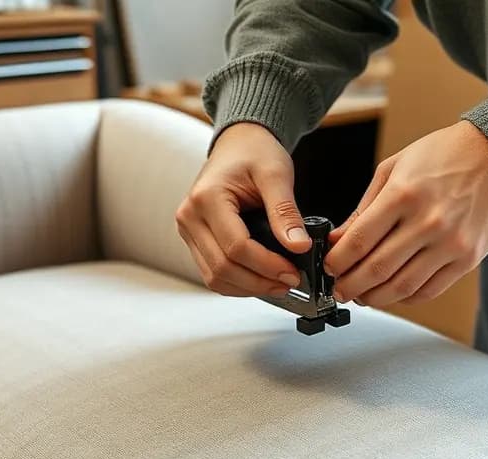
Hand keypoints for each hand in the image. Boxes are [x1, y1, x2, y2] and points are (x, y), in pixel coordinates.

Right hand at [175, 123, 311, 296]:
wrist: (239, 143)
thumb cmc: (255, 152)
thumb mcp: (276, 175)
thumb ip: (285, 212)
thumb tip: (299, 246)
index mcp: (206, 198)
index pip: (236, 246)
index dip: (267, 265)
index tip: (293, 271)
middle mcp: (189, 216)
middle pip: (222, 267)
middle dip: (259, 281)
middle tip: (290, 281)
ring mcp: (188, 230)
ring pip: (214, 277)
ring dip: (247, 287)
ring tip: (278, 283)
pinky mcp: (195, 239)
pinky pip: (212, 272)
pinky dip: (237, 282)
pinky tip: (261, 278)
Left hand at [325, 121, 487, 306]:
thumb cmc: (445, 155)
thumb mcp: (395, 168)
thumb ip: (365, 208)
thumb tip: (338, 240)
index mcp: (403, 194)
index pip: (359, 241)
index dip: (337, 262)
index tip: (329, 267)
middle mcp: (428, 222)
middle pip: (377, 270)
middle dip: (350, 286)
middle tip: (340, 289)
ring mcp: (451, 243)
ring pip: (402, 286)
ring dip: (376, 297)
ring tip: (363, 295)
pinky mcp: (468, 258)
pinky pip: (430, 290)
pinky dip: (406, 297)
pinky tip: (394, 292)